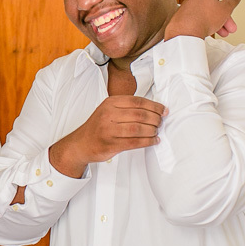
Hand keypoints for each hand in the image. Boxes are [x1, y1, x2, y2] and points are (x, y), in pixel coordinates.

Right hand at [49, 96, 165, 177]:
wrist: (81, 143)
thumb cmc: (98, 127)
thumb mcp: (108, 110)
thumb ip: (126, 107)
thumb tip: (153, 109)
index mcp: (110, 103)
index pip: (138, 101)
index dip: (154, 106)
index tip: (163, 110)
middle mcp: (109, 114)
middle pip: (140, 114)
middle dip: (155, 119)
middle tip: (161, 122)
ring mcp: (109, 130)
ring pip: (139, 128)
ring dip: (152, 130)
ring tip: (157, 131)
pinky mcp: (111, 144)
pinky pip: (135, 142)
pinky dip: (148, 142)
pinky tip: (154, 140)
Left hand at [165, 0, 244, 39]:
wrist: (184, 32)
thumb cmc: (203, 20)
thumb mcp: (225, 9)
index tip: (234, 5)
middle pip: (215, 3)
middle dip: (226, 15)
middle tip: (231, 26)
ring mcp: (188, 5)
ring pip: (207, 12)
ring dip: (217, 21)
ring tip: (222, 33)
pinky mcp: (182, 15)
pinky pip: (197, 17)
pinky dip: (205, 23)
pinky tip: (208, 31)